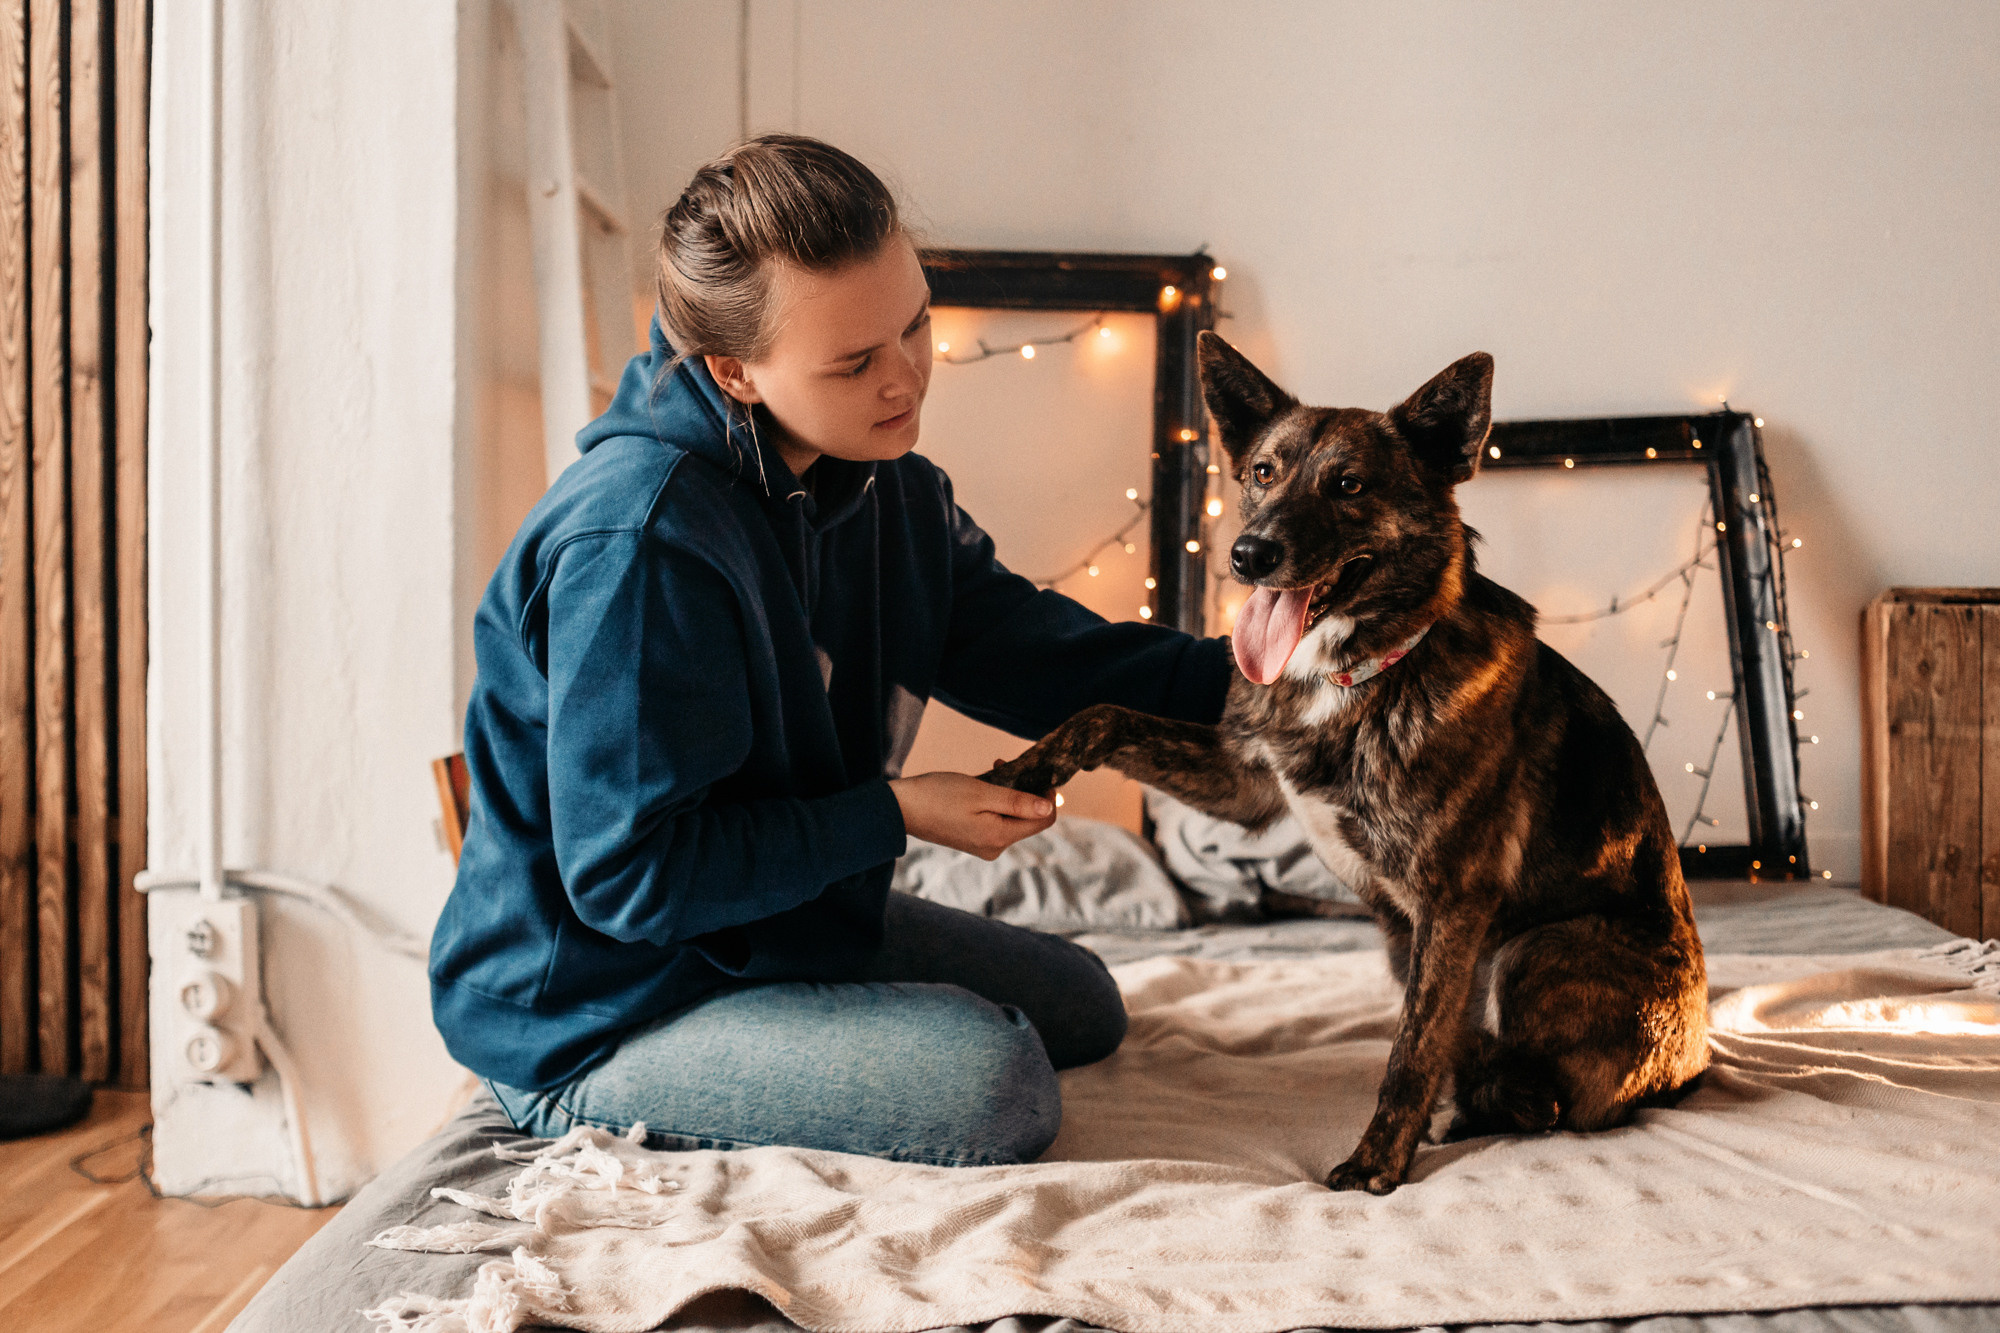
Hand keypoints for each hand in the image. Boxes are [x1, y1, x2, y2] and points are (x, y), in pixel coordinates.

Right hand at [889, 771, 1055, 861]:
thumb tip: (1049, 808)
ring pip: (1011, 817)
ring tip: (994, 769)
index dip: (1047, 797)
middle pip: (1028, 819)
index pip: (1043, 820)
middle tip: (1005, 764)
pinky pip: (996, 819)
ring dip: (1008, 792)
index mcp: (1000, 837)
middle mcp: (995, 846)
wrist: (900, 809)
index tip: (1037, 774)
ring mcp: (983, 845)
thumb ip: (1017, 802)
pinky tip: (983, 784)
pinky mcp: (973, 839)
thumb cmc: (939, 796)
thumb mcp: (982, 793)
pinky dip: (995, 801)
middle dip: (1024, 791)